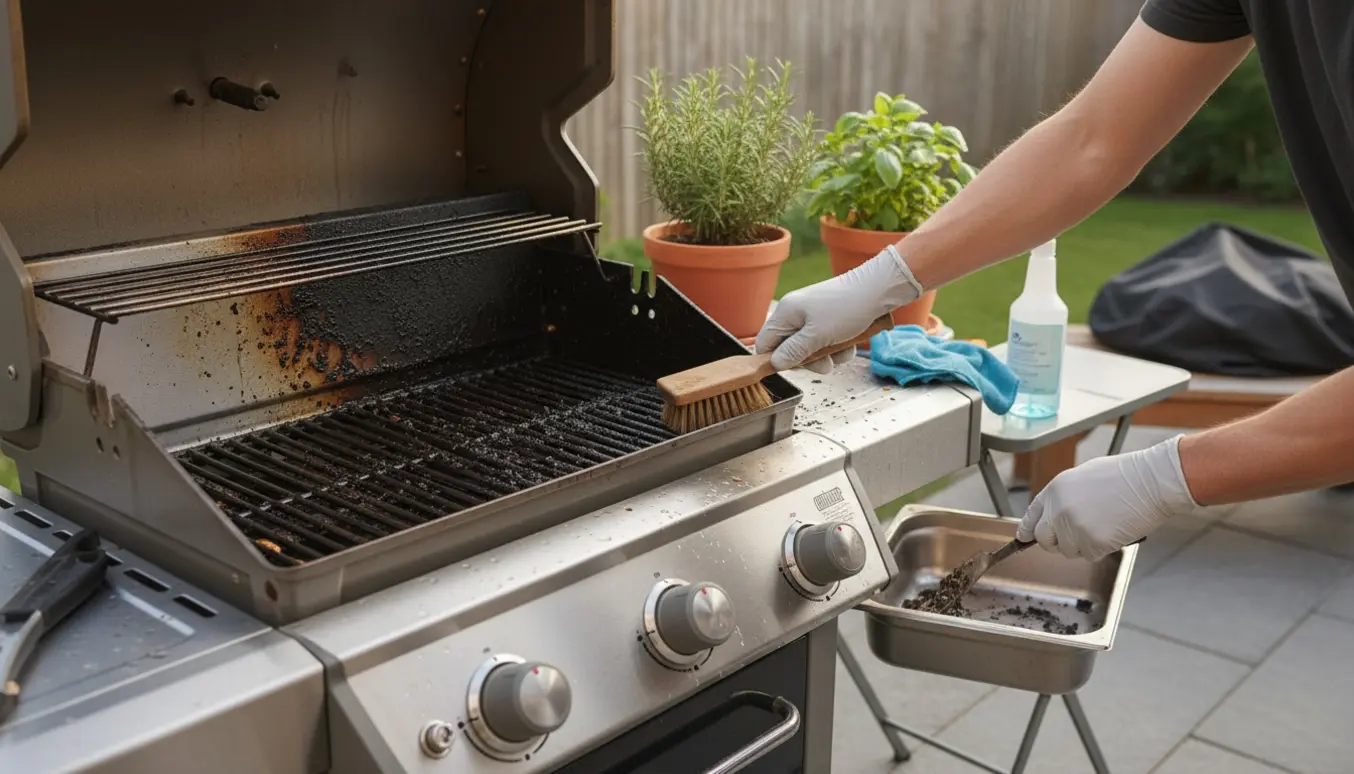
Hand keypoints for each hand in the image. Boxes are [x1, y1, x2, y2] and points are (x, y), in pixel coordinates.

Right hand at [755, 246, 921, 372]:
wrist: (879, 290)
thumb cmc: (847, 308)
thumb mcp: (817, 336)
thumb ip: (794, 352)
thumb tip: (775, 364)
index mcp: (785, 312)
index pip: (765, 343)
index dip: (775, 360)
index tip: (795, 368)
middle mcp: (795, 313)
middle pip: (789, 349)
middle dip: (809, 360)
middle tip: (826, 362)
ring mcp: (813, 316)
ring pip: (811, 349)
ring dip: (828, 356)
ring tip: (843, 350)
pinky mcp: (829, 320)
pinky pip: (827, 343)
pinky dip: (838, 348)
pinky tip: (850, 344)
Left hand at [1016, 435, 1198, 561]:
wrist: (1150, 481)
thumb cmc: (1124, 476)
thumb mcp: (1082, 477)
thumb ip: (1064, 497)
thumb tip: (1054, 515)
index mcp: (1054, 490)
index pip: (1031, 517)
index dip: (1028, 531)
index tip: (1025, 539)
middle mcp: (1058, 510)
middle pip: (1044, 539)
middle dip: (1057, 542)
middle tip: (1076, 537)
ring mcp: (1074, 528)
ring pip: (1068, 550)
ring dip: (1083, 545)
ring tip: (1103, 525)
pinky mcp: (1092, 543)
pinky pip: (1089, 555)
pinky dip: (1101, 549)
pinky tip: (1113, 531)